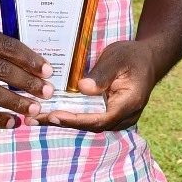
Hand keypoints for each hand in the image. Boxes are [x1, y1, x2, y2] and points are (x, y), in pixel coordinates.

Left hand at [37, 38, 164, 130]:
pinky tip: (49, 113)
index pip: (101, 119)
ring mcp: (118, 118)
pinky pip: (89, 118)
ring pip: (88, 124)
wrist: (148, 60)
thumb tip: (83, 89)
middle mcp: (124, 116)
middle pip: (91, 125)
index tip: (54, 115)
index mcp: (129, 103)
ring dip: (62, 122)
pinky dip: (69, 116)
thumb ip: (102, 74)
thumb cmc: (133, 56)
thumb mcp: (117, 57)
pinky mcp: (110, 114)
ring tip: (35, 118)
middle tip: (34, 119)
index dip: (76, 120)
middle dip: (62, 123)